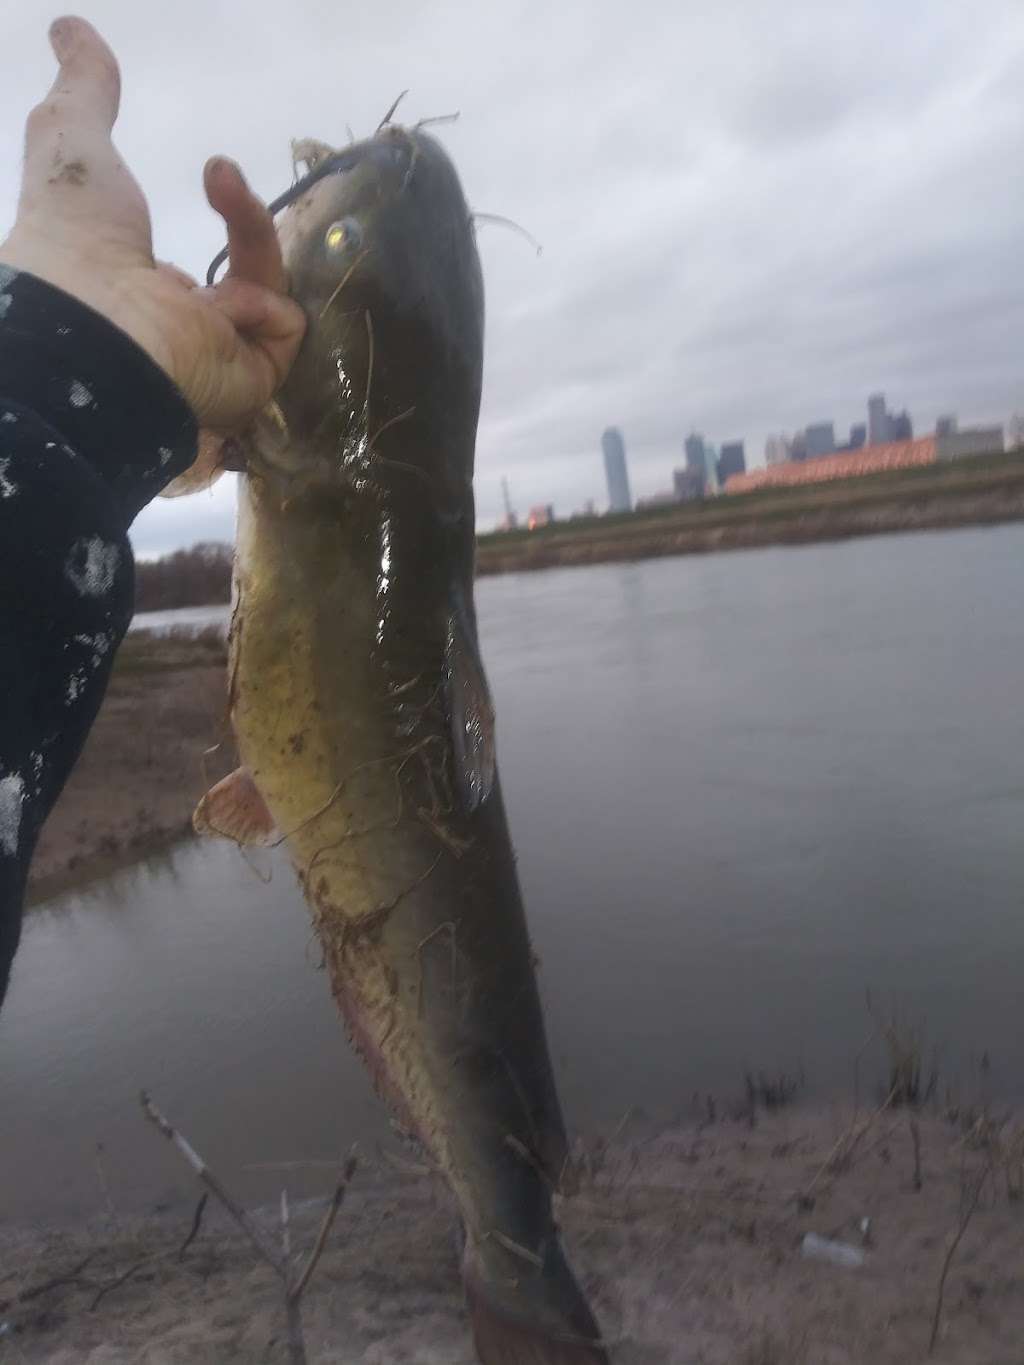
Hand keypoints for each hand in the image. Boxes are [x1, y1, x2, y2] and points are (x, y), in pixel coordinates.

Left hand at [0, 16, 305, 430]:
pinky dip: (260, 304)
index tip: (213, 170)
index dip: (219, 215)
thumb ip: (83, 91)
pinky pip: (285, 323)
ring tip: (223, 186)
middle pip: (245, 274)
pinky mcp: (256, 380)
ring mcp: (220, 358)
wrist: (98, 328)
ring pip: (269, 289)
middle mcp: (178, 332)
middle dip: (245, 221)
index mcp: (134, 294)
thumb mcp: (72, 144)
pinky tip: (219, 309)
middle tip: (221, 175)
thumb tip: (71, 26)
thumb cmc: (75, 240)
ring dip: (253, 234)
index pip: (185, 266)